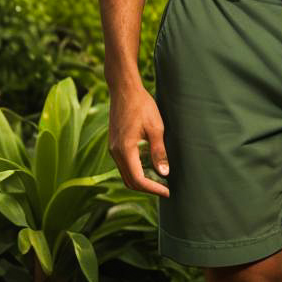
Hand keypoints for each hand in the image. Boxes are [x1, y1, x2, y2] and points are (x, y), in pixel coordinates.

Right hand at [107, 82, 169, 197]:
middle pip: (129, 181)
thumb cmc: (142, 105)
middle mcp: (115, 152)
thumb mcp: (156, 128)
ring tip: (159, 181)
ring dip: (141, 181)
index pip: (138, 180)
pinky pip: (124, 164)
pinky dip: (135, 171)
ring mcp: (113, 148)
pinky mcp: (114, 143)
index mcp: (125, 150)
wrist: (124, 89)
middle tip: (165, 189)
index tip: (167, 192)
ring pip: (126, 174)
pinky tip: (148, 167)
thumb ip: (159, 152)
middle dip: (147, 188)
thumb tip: (164, 173)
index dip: (153, 189)